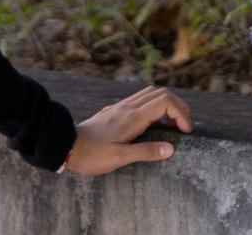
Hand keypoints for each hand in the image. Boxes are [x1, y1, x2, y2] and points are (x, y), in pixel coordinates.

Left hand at [65, 84, 193, 175]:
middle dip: (178, 106)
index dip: (181, 113)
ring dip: (166, 106)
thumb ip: (146, 152)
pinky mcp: (115, 111)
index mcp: (132, 117)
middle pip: (160, 93)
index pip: (164, 101)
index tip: (185, 132)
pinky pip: (139, 101)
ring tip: (171, 127)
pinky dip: (154, 108)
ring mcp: (120, 107)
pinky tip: (153, 126)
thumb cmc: (92, 154)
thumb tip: (171, 148)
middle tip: (184, 127)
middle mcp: (127, 107)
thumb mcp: (120, 157)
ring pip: (149, 94)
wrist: (66, 145)